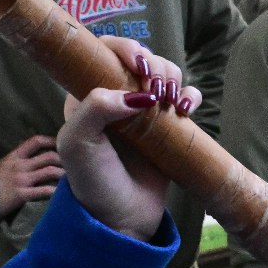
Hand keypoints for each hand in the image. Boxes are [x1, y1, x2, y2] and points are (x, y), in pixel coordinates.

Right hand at [0, 134, 64, 218]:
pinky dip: (56, 192)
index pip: (35, 142)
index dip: (50, 141)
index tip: (61, 144)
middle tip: (73, 166)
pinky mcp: (23, 194)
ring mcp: (22, 179)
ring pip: (50, 171)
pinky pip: (44, 191)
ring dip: (63, 175)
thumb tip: (28, 161)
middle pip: (48, 156)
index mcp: (14, 157)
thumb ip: (13, 163)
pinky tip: (63, 195)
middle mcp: (20, 165)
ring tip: (72, 179)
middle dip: (63, 160)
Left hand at [52, 40, 196, 240]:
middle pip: (140, 58)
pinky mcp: (167, 125)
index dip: (124, 49)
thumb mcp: (77, 144)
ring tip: (172, 103)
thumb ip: (95, 109)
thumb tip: (136, 93)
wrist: (121, 218)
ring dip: (173, 78)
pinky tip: (187, 109)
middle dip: (154, 65)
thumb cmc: (93, 182)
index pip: (103, 52)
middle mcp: (115, 97)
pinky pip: (183, 97)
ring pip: (164, 73)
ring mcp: (143, 110)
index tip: (139, 65)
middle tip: (157, 90)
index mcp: (86, 95)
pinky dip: (190, 95)